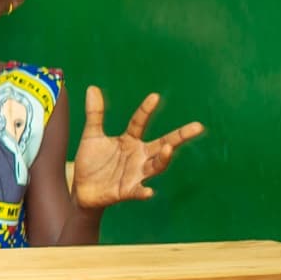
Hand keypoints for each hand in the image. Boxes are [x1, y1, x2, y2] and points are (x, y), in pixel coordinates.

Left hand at [69, 87, 204, 211]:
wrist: (82, 190)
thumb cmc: (91, 162)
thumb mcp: (92, 136)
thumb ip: (95, 114)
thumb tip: (92, 88)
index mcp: (130, 140)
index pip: (140, 122)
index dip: (146, 110)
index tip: (155, 96)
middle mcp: (139, 156)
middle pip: (163, 144)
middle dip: (180, 136)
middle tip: (198, 126)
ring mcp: (135, 174)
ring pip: (156, 166)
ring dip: (164, 158)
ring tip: (169, 148)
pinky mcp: (127, 191)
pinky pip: (138, 191)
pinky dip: (144, 192)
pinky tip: (148, 191)